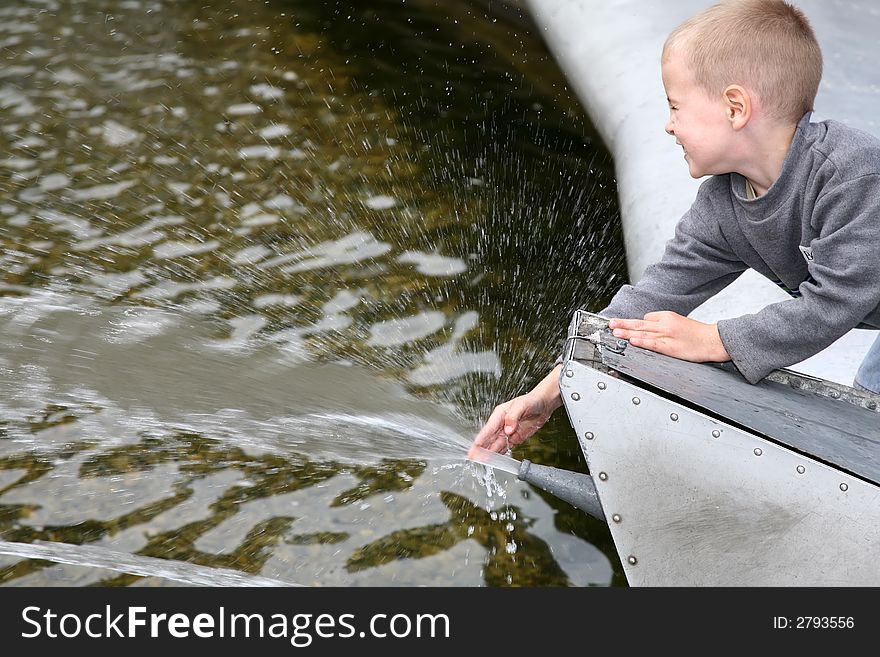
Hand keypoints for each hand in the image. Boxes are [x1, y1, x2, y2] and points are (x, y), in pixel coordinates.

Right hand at [468, 365, 562, 455]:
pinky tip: (494, 460)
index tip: (476, 444)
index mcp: (500, 414)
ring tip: (481, 461)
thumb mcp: (522, 405)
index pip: (489, 427)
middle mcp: (501, 424)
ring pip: (496, 445)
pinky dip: (499, 454)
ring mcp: (507, 432)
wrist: (543, 405)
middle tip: (472, 456)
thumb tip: (508, 430)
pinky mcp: (514, 438)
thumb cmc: (531, 401)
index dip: (483, 436)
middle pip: (489, 438)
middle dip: (480, 448)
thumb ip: (513, 417)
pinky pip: (505, 448)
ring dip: (489, 453)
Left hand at [608, 311, 729, 362]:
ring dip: (627, 332)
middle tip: (610, 324)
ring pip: (643, 332)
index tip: (621, 326)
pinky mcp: (671, 347)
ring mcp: (667, 335)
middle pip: (639, 324)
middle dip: (623, 324)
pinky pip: (653, 344)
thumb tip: (647, 324)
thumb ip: (663, 324)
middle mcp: (665, 324)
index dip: (634, 324)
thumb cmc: (697, 334)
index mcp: (667, 317)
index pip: (646, 318)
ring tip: (614, 332)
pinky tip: (632, 341)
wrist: (713, 340)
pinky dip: (642, 341)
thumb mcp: (679, 322)